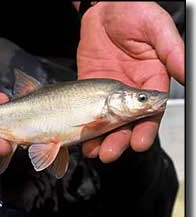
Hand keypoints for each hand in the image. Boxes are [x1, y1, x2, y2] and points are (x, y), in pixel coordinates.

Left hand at [77, 2, 183, 161]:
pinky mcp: (90, 88)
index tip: (138, 143)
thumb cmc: (133, 12)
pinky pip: (88, 110)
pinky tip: (80, 138)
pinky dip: (85, 125)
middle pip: (127, 123)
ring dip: (100, 139)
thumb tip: (188, 74)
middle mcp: (131, 92)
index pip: (151, 112)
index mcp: (151, 81)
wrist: (104, 7)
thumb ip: (171, 51)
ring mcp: (109, 92)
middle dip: (119, 140)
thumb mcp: (155, 28)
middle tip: (109, 153)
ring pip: (106, 121)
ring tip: (94, 152)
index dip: (146, 129)